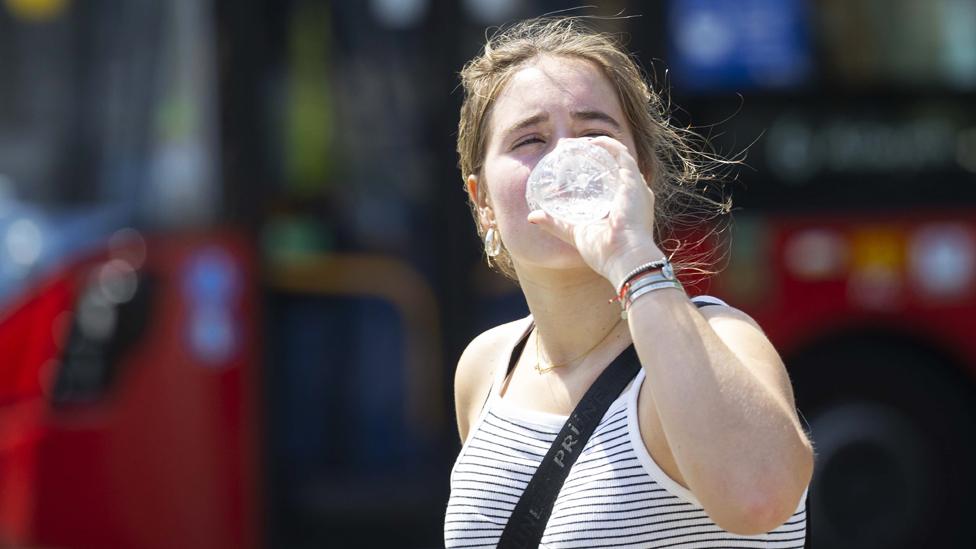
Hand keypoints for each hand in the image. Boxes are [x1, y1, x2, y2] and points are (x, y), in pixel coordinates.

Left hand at [527, 136, 665, 287]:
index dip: (591, 170)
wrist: (625, 259)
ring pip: (616, 156)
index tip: (570, 163)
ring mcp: (636, 187)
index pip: (610, 181)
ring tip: (576, 144)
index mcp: (625, 208)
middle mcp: (634, 195)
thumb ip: (556, 223)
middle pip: (613, 166)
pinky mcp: (634, 181)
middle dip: (592, 155)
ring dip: (596, 146)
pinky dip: (605, 145)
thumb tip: (532, 217)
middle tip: (570, 151)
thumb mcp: (576, 233)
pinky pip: (620, 154)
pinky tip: (589, 142)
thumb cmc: (605, 253)